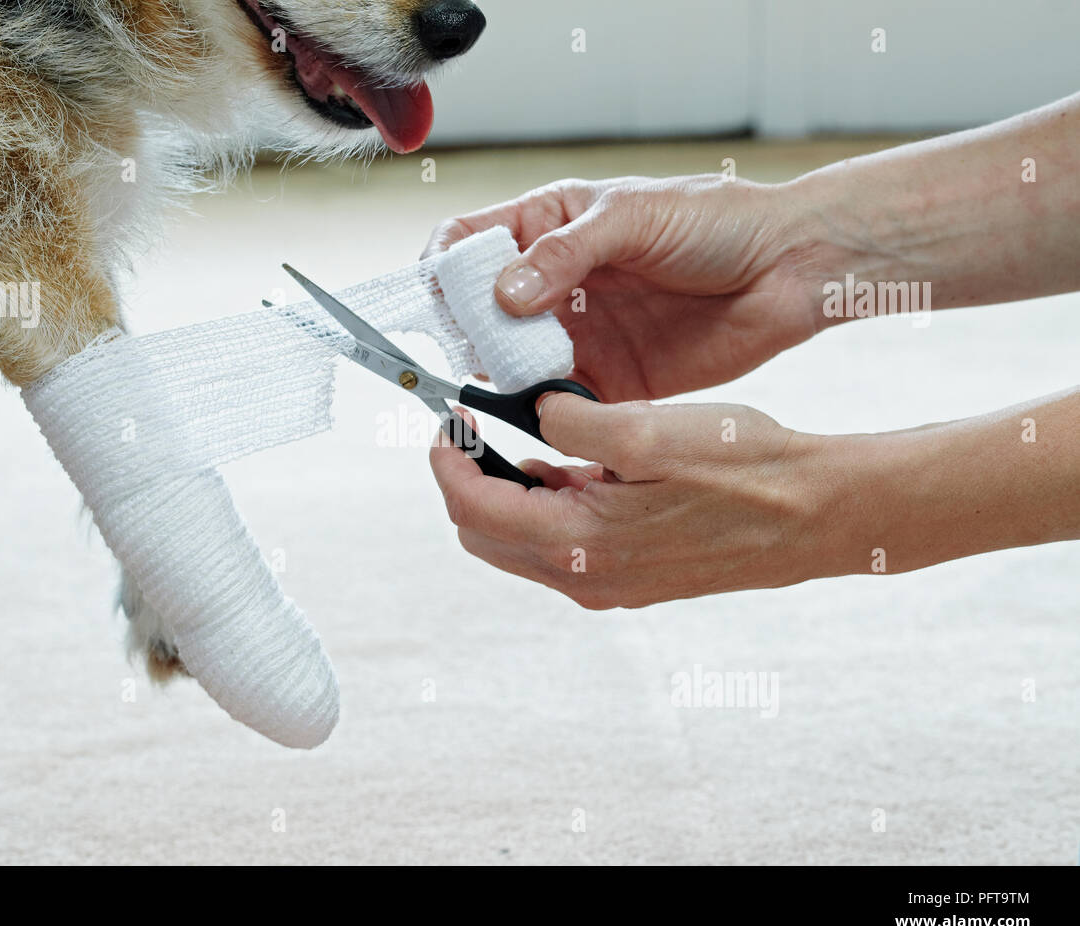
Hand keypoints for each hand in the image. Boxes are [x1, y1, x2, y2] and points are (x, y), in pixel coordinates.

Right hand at [424, 176, 828, 401]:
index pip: (467, 243)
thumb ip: (565, 253)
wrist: (789, 268)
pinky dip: (541, 409)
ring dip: (499, 373)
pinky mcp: (606, 379)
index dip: (441, 267)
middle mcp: (551, 283)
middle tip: (475, 346)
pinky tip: (544, 407)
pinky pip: (556, 400)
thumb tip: (502, 294)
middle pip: (477, 311)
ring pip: (509, 360)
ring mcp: (575, 333)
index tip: (436, 294)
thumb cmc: (715, 221)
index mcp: (548, 226)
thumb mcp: (633, 216)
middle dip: (465, 330)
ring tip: (511, 377)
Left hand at [429, 395, 826, 608]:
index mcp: (580, 543)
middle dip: (469, 480)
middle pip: (486, 534)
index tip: (449, 420)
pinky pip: (562, 548)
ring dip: (509, 494)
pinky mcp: (631, 579)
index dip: (448, 460)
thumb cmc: (744, 469)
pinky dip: (549, 508)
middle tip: (477, 430)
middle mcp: (586, 578)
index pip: (473, 508)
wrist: (814, 515)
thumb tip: (534, 412)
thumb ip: (573, 422)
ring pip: (521, 543)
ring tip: (523, 441)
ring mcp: (609, 585)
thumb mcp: (647, 429)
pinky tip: (572, 468)